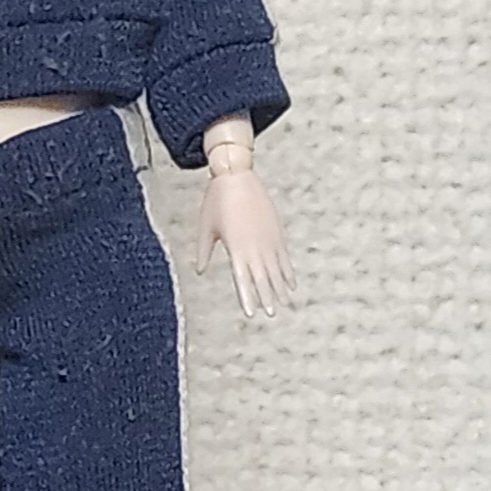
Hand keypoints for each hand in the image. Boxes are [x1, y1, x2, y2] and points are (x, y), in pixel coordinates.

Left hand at [201, 164, 291, 317]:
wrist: (236, 176)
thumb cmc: (217, 201)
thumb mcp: (206, 228)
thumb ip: (203, 251)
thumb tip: (199, 271)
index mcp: (236, 249)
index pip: (243, 281)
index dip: (248, 298)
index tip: (251, 314)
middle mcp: (254, 248)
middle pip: (263, 279)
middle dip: (267, 298)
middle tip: (271, 314)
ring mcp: (268, 241)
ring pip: (277, 270)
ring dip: (280, 288)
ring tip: (284, 303)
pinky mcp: (277, 232)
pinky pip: (284, 257)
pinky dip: (288, 271)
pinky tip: (291, 283)